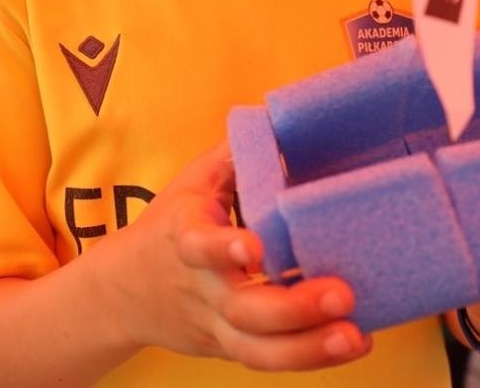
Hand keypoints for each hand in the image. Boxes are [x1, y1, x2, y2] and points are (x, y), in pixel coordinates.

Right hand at [100, 143, 369, 371]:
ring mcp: (215, 324)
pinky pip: (267, 360)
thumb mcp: (196, 179)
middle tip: (341, 294)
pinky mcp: (229, 348)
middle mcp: (201, 287)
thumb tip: (288, 120)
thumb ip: (238, 154)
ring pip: (256, 349)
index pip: (198, 244)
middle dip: (292, 308)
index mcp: (186, 235)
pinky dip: (311, 357)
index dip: (222, 248)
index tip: (254, 248)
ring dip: (309, 348)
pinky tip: (351, 342)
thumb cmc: (174, 221)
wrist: (124, 290)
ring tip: (354, 336)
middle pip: (241, 309)